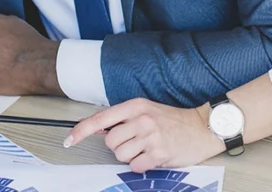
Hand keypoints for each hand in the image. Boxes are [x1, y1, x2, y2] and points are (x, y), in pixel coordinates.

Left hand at [66, 98, 224, 172]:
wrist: (202, 128)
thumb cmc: (173, 121)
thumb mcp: (147, 110)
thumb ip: (123, 118)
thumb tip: (97, 128)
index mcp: (136, 106)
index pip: (101, 118)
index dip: (81, 130)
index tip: (70, 140)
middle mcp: (142, 119)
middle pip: (110, 142)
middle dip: (119, 146)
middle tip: (136, 142)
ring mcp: (151, 136)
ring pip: (120, 155)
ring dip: (131, 157)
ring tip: (146, 148)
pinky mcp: (159, 153)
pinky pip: (135, 166)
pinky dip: (141, 165)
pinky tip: (153, 156)